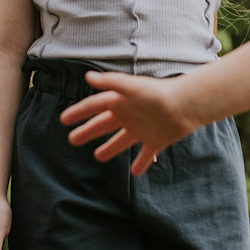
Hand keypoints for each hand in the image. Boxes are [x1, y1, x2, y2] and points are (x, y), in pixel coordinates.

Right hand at [60, 71, 200, 176]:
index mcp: (121, 102)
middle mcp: (129, 116)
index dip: (79, 113)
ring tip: (98, 156)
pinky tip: (135, 172)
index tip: (63, 119)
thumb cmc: (158, 93)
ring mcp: (142, 129)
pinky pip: (146, 155)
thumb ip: (111, 82)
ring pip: (121, 141)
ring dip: (110, 148)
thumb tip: (88, 77)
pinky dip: (141, 164)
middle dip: (88, 131)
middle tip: (73, 139)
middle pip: (104, 125)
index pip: (95, 107)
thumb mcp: (131, 86)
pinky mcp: (156, 141)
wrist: (186, 105)